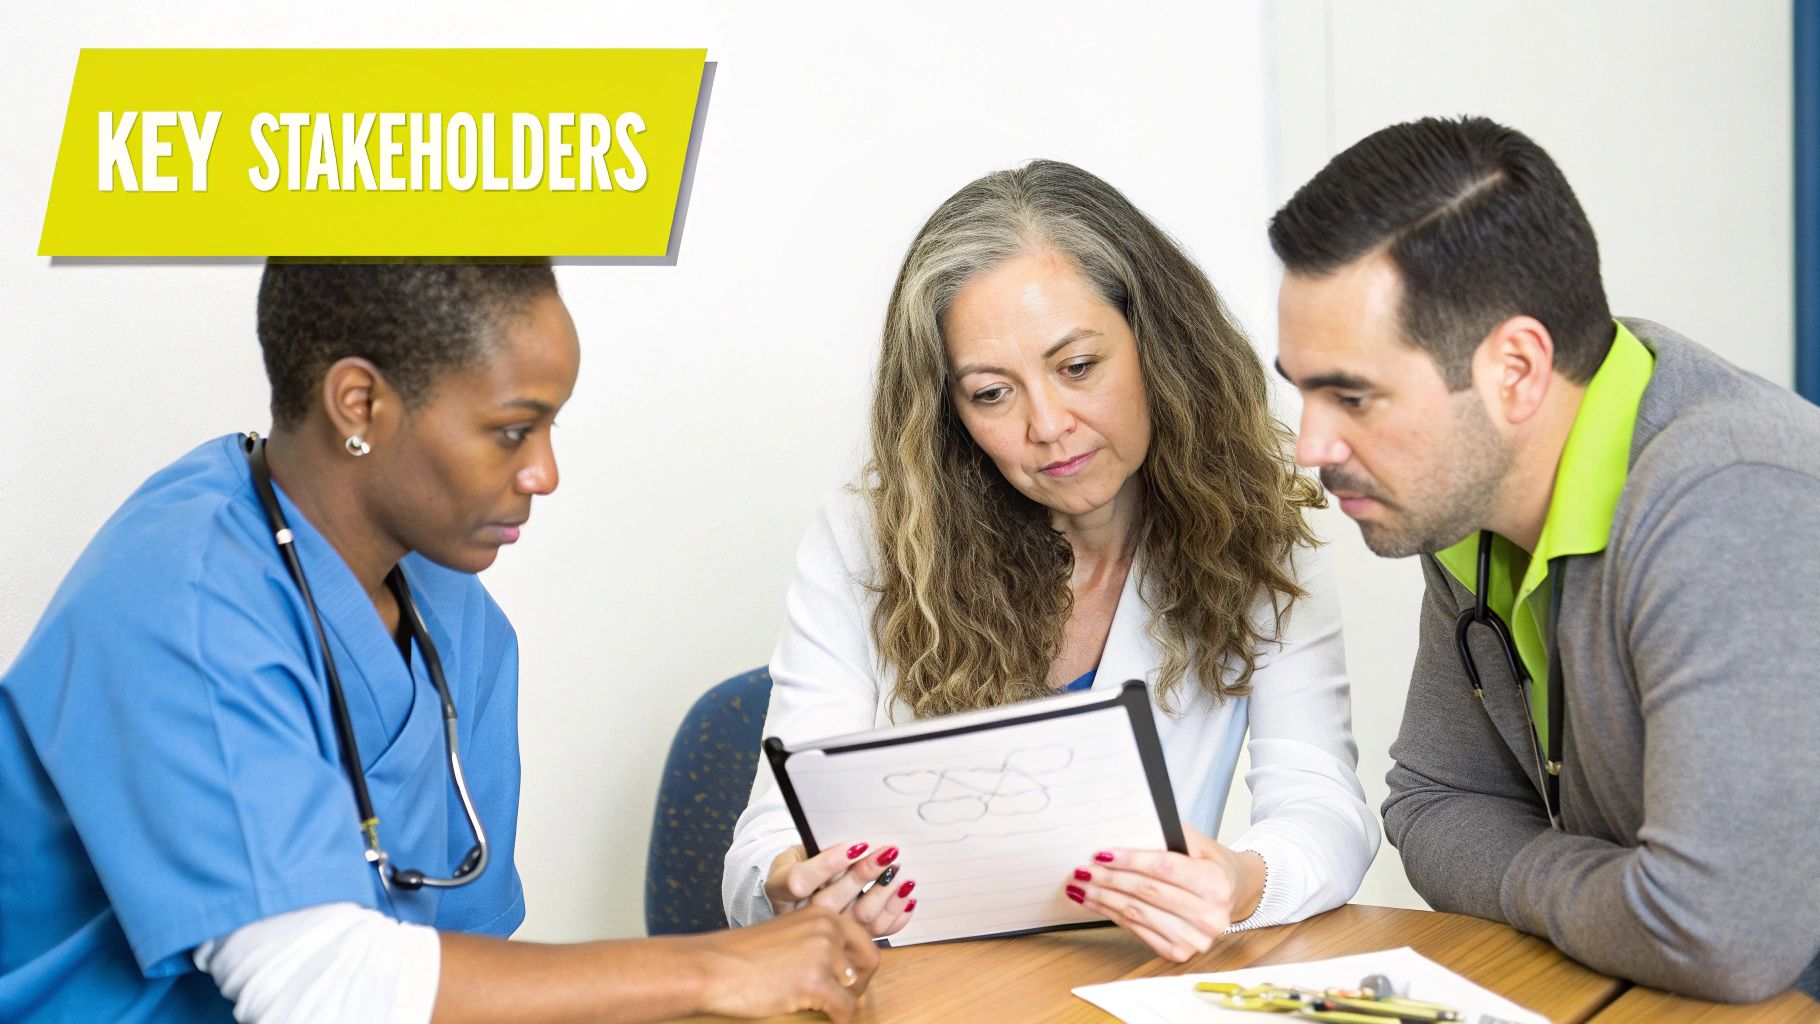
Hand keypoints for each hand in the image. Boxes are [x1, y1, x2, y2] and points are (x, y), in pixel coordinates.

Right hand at [686, 906, 881, 1023]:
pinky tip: (826, 1018)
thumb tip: (845, 968)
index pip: (863, 938)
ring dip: (843, 1002)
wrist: (711, 967)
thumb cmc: (740, 955)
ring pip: (855, 988)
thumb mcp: (787, 934)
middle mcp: (828, 928)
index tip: (849, 979)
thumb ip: (816, 941)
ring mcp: (823, 954)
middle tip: (843, 997)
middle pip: (868, 961)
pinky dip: (839, 1018)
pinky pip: (845, 1008)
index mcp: (821, 913)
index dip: (860, 964)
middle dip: (860, 983)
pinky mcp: (815, 982)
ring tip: (822, 1006)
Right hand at [766, 841, 916, 937]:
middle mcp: (800, 917)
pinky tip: (906, 898)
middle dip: (863, 875)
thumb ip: (820, 846)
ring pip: (856, 922)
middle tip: (888, 853)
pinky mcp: (849, 941)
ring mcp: (825, 933)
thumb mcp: (798, 849)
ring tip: (901, 874)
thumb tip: (860, 843)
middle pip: (830, 903)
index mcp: (779, 890)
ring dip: (884, 896)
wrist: (798, 888)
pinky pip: (876, 935)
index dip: (829, 864)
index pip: (800, 881)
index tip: (857, 845)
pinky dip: (895, 916)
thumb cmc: (802, 863)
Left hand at [1063, 823, 1266, 961]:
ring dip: (1103, 898)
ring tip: (1080, 885)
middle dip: (1109, 879)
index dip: (1130, 861)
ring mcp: (1195, 939)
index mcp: (1216, 883)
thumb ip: (1167, 834)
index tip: (1102, 853)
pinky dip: (1111, 914)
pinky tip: (1095, 902)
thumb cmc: (1210, 864)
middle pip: (1147, 892)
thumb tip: (1126, 830)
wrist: (1233, 893)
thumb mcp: (1198, 841)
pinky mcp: (1180, 952)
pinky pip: (1137, 930)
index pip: (1164, 868)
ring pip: (1137, 913)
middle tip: (1082, 868)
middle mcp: (1210, 915)